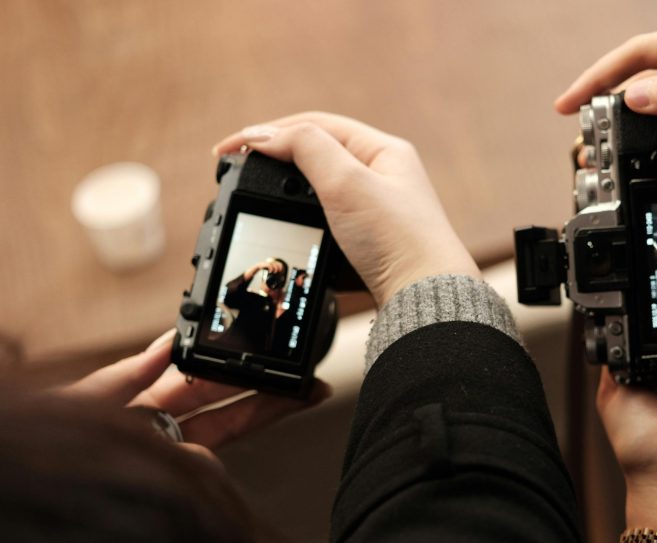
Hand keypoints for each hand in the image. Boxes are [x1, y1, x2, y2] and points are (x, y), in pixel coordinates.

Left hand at [61, 330, 329, 459]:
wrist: (30, 492)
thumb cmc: (49, 443)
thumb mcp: (82, 402)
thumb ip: (125, 376)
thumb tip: (168, 345)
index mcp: (142, 401)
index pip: (202, 378)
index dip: (238, 367)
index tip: (269, 355)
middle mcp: (163, 432)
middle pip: (230, 408)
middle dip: (273, 394)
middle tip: (311, 385)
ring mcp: (169, 461)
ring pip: (225, 436)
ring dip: (263, 416)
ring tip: (299, 398)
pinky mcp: (166, 485)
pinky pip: (197, 471)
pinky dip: (206, 464)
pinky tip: (213, 456)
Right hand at [213, 112, 480, 306]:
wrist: (423, 299)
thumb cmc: (398, 240)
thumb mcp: (346, 182)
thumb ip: (305, 149)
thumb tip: (264, 136)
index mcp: (384, 150)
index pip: (314, 125)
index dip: (268, 132)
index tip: (229, 148)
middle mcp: (383, 176)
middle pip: (315, 154)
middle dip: (275, 159)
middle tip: (237, 169)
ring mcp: (376, 211)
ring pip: (318, 191)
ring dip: (286, 191)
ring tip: (255, 194)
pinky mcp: (369, 243)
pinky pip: (326, 222)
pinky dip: (301, 221)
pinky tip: (287, 226)